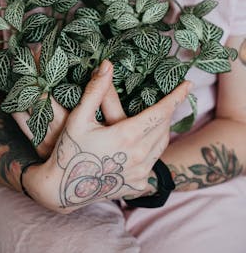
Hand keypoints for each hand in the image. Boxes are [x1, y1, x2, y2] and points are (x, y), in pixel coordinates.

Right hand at [23, 60, 190, 212]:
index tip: (188, 84)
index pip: (161, 112)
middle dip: (168, 110)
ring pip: (162, 144)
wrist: (63, 188)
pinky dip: (153, 147)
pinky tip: (144, 142)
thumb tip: (107, 65)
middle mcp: (139, 156)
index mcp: (127, 136)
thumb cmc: (69, 149)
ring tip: (160, 116)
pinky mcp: (138, 184)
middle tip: (169, 98)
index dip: (176, 96)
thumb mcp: (79, 118)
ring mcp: (140, 173)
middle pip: (164, 127)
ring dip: (162, 128)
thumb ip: (95, 91)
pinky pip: (154, 161)